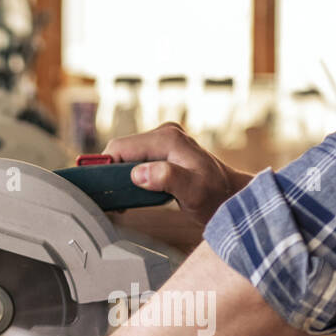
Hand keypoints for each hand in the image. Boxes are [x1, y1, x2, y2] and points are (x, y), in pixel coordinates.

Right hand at [104, 123, 252, 226]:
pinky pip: (135, 160)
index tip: (103, 191)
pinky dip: (128, 177)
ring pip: (125, 156)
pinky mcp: (162, 151)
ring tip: (126, 200)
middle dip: (111, 175)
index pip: (119, 147)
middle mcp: (164, 134)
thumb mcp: (193, 190)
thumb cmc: (216, 195)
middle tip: (116, 201)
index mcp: (167, 139)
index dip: (105, 168)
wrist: (231, 196)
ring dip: (120, 178)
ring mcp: (163, 141)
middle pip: (120, 150)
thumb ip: (167, 178)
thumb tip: (139, 173)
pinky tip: (135, 193)